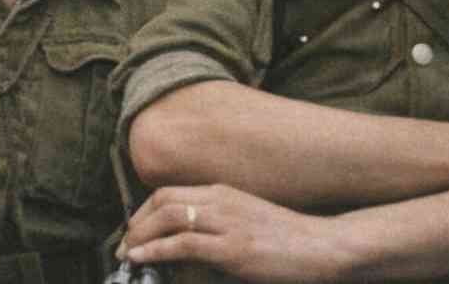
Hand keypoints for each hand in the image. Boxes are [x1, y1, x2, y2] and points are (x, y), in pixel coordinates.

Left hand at [119, 184, 351, 282]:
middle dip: (135, 223)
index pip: (169, 193)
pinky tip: (141, 258)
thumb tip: (191, 240)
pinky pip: (183, 244)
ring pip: (167, 218)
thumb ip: (220, 223)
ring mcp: (226, 223)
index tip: (133, 230)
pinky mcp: (232, 248)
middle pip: (162, 201)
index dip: (144, 211)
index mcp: (222, 191)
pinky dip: (156, 250)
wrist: (325, 246)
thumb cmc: (289, 238)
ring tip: (127, 253)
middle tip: (123, 245)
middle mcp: (220, 200)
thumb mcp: (248, 220)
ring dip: (140, 236)